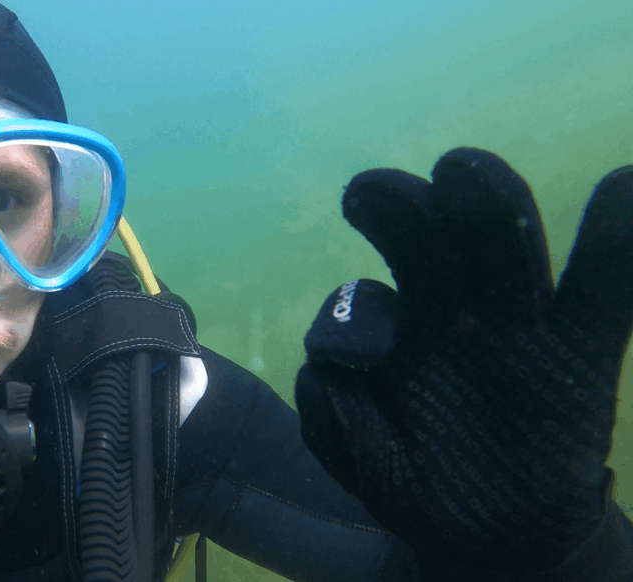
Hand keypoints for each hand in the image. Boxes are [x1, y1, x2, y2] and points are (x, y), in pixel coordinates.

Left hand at [294, 148, 632, 571]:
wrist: (498, 537)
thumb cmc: (424, 483)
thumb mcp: (370, 465)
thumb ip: (340, 422)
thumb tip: (327, 371)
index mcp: (406, 321)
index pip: (390, 265)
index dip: (378, 220)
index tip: (358, 199)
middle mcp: (462, 306)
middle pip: (444, 235)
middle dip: (418, 200)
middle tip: (395, 185)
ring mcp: (525, 323)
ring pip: (511, 244)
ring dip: (493, 202)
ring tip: (465, 173)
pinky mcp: (587, 349)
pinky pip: (609, 286)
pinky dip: (621, 233)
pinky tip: (624, 184)